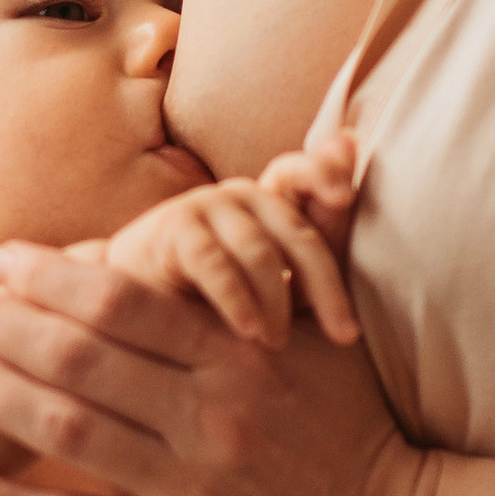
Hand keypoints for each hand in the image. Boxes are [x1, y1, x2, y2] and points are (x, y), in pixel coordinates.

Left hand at [0, 236, 494, 495]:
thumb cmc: (356, 428)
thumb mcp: (341, 330)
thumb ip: (319, 239)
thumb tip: (330, 147)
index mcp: (239, 357)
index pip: (127, 303)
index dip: (53, 277)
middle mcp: (205, 417)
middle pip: (73, 357)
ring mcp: (185, 487)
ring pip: (59, 429)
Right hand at [101, 138, 362, 351]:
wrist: (143, 316)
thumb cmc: (219, 301)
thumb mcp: (281, 284)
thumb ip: (321, 242)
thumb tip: (351, 152)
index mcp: (275, 203)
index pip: (307, 175)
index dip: (327, 177)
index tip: (345, 198)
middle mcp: (244, 195)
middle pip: (297, 229)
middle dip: (325, 284)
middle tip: (343, 335)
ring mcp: (206, 207)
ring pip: (260, 250)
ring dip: (276, 302)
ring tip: (280, 343)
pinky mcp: (172, 230)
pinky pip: (215, 263)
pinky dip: (236, 300)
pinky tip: (249, 331)